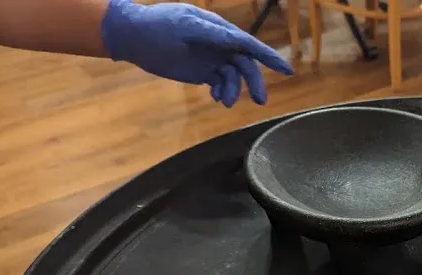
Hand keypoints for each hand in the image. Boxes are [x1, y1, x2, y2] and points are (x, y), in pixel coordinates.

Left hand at [101, 0, 293, 106]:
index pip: (249, 44)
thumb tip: (237, 40)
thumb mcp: (186, 26)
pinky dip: (222, 92)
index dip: (269, 57)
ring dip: (234, 90)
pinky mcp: (203, 72)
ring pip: (234, 77)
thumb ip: (212, 34)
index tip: (287, 70)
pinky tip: (215, 98)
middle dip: (254, 82)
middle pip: (246, 64)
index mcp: (219, 29)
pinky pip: (221, 84)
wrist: (134, 37)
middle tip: (260, 102)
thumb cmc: (158, 26)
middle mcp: (220, 44)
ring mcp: (212, 58)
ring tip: (224, 101)